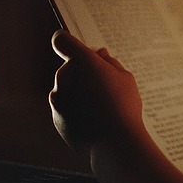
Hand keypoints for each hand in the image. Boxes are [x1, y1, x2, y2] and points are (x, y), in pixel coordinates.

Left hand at [49, 30, 143, 156]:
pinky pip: (67, 107)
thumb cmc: (123, 105)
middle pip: (71, 67)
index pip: (62, 40)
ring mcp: (57, 98)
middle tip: (108, 84)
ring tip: (104, 106)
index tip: (79, 49)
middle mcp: (64, 77)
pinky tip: (96, 119)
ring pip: (69, 88)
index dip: (69, 42)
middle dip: (85, 72)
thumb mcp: (125, 76)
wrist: (114, 142)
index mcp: (81, 61)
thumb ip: (109, 62)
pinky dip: (77, 110)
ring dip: (81, 92)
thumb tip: (100, 56)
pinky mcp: (56, 117)